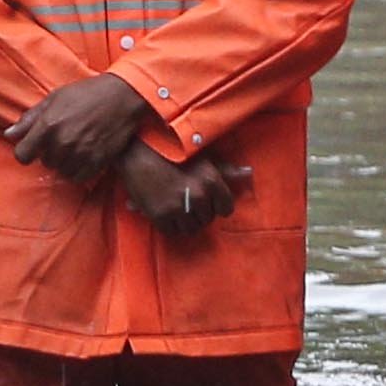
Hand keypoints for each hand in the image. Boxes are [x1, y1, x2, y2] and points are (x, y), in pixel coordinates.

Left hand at [9, 71, 153, 186]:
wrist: (122, 96)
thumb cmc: (86, 94)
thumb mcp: (54, 99)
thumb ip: (30, 118)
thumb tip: (9, 134)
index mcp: (48, 125)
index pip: (22, 155)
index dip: (26, 151)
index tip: (34, 147)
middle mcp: (62, 142)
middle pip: (44, 162)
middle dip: (49, 152)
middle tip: (63, 138)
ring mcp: (80, 154)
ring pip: (60, 171)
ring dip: (64, 162)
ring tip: (74, 146)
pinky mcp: (96, 162)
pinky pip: (77, 177)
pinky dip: (78, 170)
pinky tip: (83, 156)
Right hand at [121, 146, 253, 232]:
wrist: (136, 154)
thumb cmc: (171, 153)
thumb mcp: (201, 157)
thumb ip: (226, 170)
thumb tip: (249, 173)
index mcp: (211, 180)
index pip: (227, 208)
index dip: (217, 205)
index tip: (207, 200)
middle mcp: (199, 196)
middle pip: (208, 219)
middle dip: (200, 212)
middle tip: (187, 200)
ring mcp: (180, 208)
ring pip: (192, 229)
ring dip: (186, 221)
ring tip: (177, 208)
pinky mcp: (161, 217)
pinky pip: (173, 232)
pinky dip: (170, 226)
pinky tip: (166, 212)